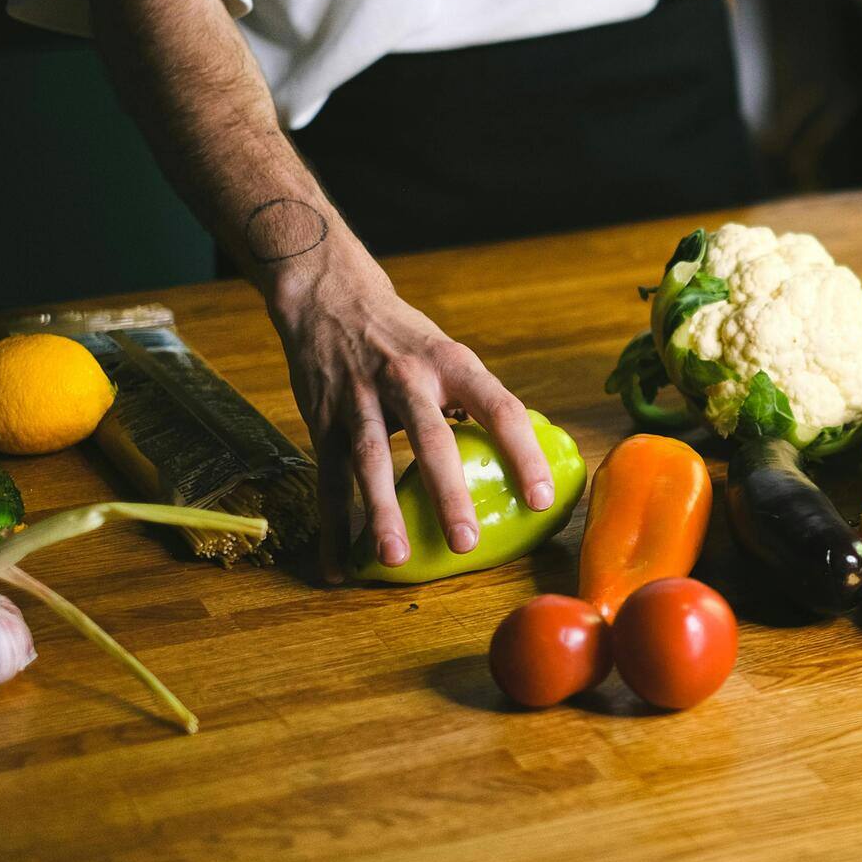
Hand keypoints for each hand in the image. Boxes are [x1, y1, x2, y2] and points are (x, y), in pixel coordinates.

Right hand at [269, 249, 556, 583]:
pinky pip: (327, 477)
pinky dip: (333, 526)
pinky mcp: (322, 418)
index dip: (522, 453)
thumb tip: (515, 458)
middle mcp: (407, 379)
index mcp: (452, 364)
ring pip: (371, 460)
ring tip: (395, 557)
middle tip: (466, 542)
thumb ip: (473, 401)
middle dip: (448, 493)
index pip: (499, 408)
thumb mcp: (447, 353)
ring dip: (382, 512)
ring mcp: (361, 399)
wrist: (331, 297)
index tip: (540, 498)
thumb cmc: (404, 338)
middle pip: (431, 439)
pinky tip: (337, 565)